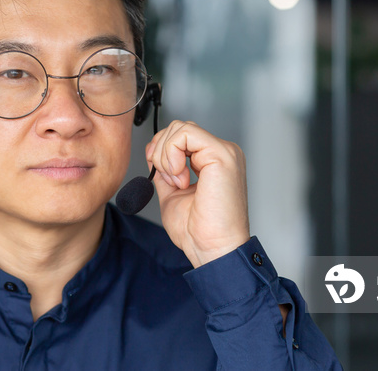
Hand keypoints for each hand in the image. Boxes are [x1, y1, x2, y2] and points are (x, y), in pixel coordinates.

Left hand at [146, 120, 249, 267]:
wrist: (212, 250)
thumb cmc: (199, 231)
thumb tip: (153, 153)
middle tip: (170, 180)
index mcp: (213, 161)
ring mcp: (224, 152)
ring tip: (177, 182)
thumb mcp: (172, 193)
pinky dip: (172, 153)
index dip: (161, 150)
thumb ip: (165, 171)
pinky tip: (179, 177)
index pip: (181, 136)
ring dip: (166, 155)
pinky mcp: (222, 155)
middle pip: (179, 128)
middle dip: (162, 151)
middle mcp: (222, 153)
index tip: (160, 173)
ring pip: (180, 128)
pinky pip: (186, 134)